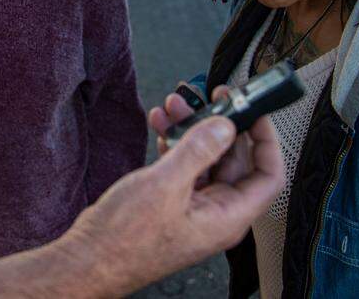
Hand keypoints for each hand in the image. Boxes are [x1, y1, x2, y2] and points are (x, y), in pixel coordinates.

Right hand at [60, 114, 282, 294]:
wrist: (91, 258)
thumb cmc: (126, 239)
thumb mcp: (166, 185)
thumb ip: (199, 151)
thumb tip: (224, 126)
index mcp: (227, 217)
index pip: (268, 175)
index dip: (265, 140)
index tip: (253, 111)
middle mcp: (215, 214)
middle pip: (234, 162)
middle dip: (219, 126)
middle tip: (208, 99)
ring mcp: (193, 208)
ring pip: (205, 160)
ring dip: (191, 131)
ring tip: (174, 107)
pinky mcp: (172, 203)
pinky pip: (184, 168)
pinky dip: (174, 144)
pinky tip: (161, 127)